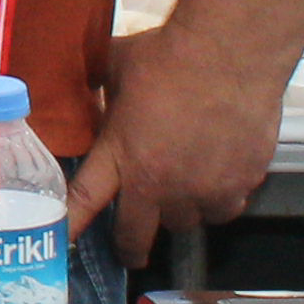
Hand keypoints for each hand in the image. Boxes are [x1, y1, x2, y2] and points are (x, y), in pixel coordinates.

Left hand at [67, 18, 285, 264]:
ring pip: (188, 222)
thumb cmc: (171, 54)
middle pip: (139, 234)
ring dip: (181, 212)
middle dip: (131, 247)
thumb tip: (90, 86)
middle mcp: (161, 181)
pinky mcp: (241, 183)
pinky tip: (217, 181)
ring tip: (180, 193)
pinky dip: (219, 200)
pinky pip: (226, 208)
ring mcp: (203, 187)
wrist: (230, 53)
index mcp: (122, 154)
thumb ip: (103, 92)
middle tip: (131, 250)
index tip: (63, 242)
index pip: (86, 200)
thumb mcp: (117, 69)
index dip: (72, 224)